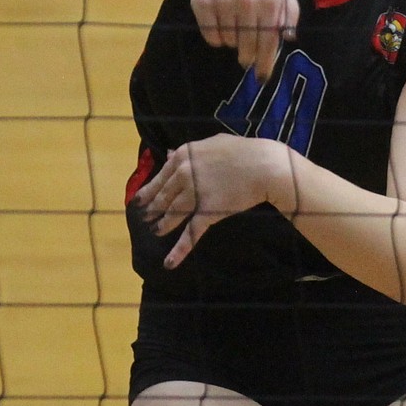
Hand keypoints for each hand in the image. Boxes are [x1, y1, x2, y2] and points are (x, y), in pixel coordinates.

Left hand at [133, 134, 291, 268]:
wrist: (265, 165)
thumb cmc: (244, 151)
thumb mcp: (214, 143)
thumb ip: (190, 150)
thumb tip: (169, 153)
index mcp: (183, 156)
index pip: (160, 177)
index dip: (148, 191)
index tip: (140, 201)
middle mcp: (183, 174)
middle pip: (163, 197)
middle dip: (153, 209)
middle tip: (146, 219)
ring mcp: (194, 194)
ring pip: (172, 214)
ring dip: (163, 225)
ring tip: (157, 231)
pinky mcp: (207, 212)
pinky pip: (190, 232)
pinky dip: (180, 249)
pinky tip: (170, 262)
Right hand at [190, 0, 298, 81]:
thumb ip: (287, 12)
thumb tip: (288, 38)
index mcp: (270, 0)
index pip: (268, 42)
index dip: (265, 63)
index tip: (262, 77)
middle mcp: (247, 3)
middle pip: (247, 47)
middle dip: (249, 56)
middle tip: (248, 57)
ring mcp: (223, 2)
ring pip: (229, 42)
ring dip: (234, 42)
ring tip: (236, 26)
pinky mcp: (202, 2)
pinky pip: (211, 36)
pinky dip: (217, 37)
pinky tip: (222, 25)